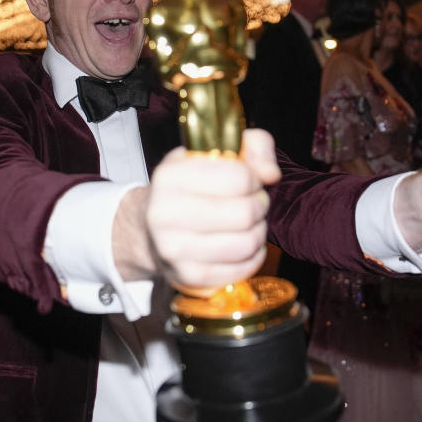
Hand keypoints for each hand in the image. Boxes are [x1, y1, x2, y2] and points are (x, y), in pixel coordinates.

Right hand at [140, 129, 280, 289]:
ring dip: (258, 231)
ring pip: (246, 243)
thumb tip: (271, 174)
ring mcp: (174, 249)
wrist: (151, 227)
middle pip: (244, 213)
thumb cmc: (191, 186)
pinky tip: (244, 244)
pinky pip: (241, 269)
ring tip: (249, 223)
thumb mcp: (216, 151)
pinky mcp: (188, 277)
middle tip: (253, 203)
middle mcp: (165, 213)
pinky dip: (253, 256)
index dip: (253, 178)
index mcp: (169, 176)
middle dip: (259, 206)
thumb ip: (253, 145)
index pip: (238, 177)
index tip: (248, 181)